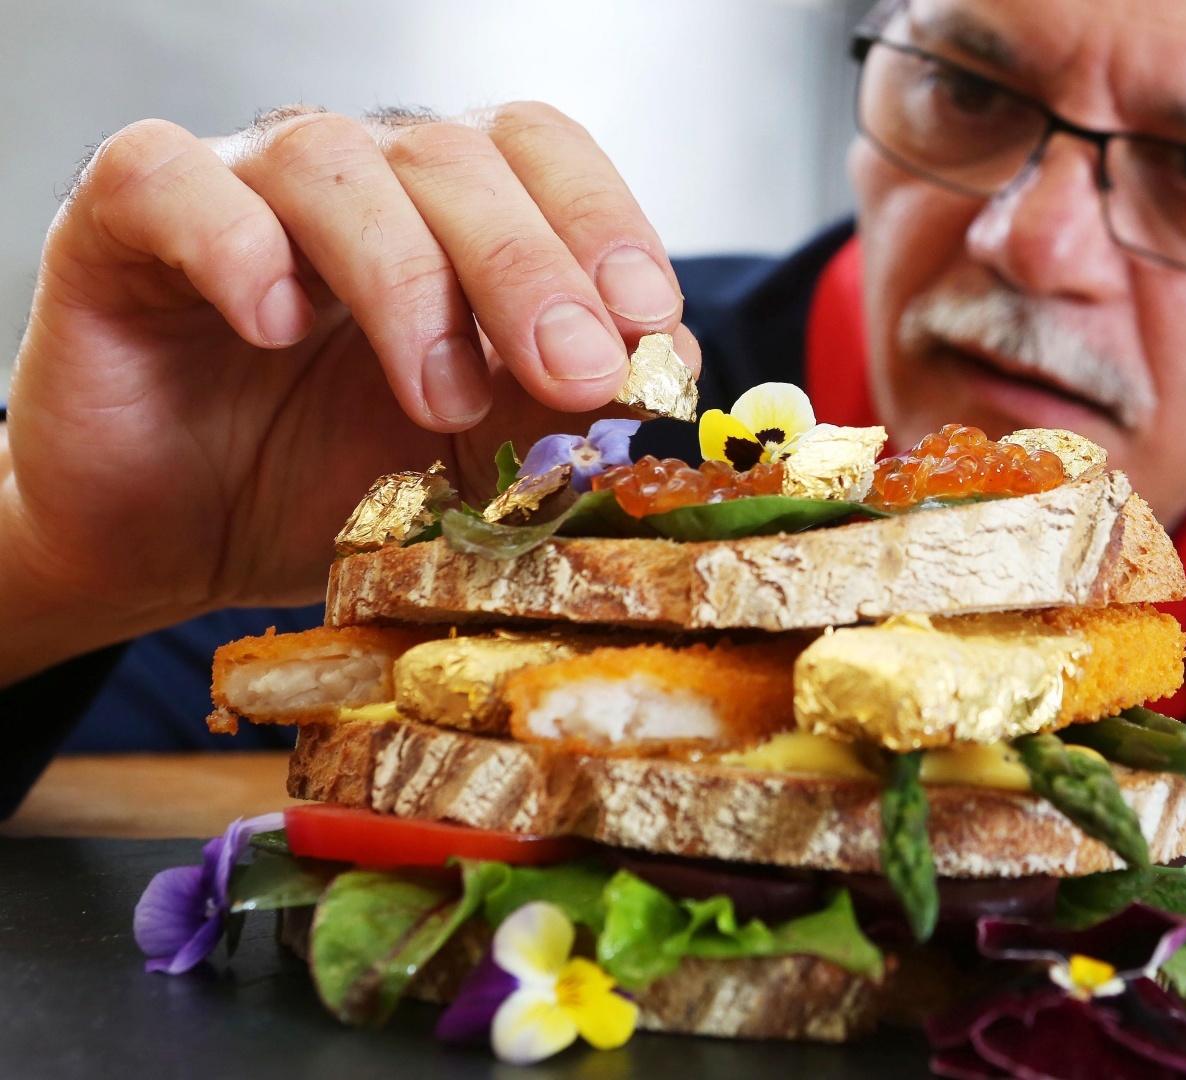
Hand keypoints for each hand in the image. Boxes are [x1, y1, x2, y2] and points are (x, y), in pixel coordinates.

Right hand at [1, 104, 699, 682]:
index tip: (649, 322)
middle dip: (530, 269)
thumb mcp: (480, 462)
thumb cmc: (331, 484)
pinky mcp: (122, 224)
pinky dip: (234, 245)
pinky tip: (274, 325)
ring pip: (332, 165)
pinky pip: (172, 184)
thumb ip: (569, 410)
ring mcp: (239, 188)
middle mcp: (357, 179)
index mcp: (451, 212)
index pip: (542, 153)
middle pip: (456, 158)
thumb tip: (674, 366)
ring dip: (407, 280)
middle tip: (573, 374)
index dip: (602, 223)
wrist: (173, 544)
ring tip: (442, 400)